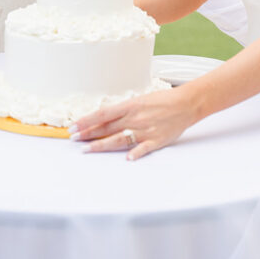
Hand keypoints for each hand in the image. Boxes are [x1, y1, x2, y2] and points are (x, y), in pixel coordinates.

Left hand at [69, 86, 197, 159]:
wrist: (186, 103)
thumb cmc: (163, 100)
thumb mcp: (140, 100)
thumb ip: (124, 110)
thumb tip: (106, 117)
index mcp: (130, 105)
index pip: (102, 114)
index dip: (86, 120)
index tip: (73, 126)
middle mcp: (135, 118)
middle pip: (107, 127)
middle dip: (88, 133)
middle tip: (73, 139)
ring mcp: (145, 130)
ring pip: (119, 139)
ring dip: (101, 144)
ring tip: (87, 149)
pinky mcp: (156, 140)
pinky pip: (144, 148)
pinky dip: (135, 153)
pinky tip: (127, 158)